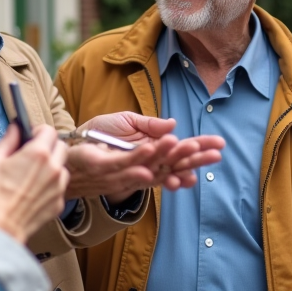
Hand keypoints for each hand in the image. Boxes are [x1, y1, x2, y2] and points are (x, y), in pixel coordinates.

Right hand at [0, 125, 68, 244]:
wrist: (1, 225)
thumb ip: (8, 141)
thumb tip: (15, 128)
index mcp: (38, 154)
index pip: (49, 130)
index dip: (39, 131)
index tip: (32, 136)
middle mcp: (53, 167)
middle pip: (61, 146)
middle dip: (50, 146)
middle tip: (35, 153)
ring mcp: (59, 186)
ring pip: (63, 167)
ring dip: (53, 165)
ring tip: (35, 174)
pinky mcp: (60, 201)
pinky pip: (60, 186)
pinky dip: (52, 185)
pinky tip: (36, 190)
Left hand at [68, 112, 224, 202]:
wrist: (73, 142)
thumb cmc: (100, 133)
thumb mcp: (128, 122)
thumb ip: (150, 125)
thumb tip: (174, 125)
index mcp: (151, 151)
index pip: (180, 152)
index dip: (199, 149)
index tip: (218, 146)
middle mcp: (145, 164)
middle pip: (176, 164)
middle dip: (196, 159)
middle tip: (217, 155)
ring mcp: (131, 168)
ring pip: (159, 169)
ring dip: (176, 164)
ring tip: (192, 157)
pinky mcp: (113, 168)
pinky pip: (132, 167)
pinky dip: (147, 162)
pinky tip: (162, 157)